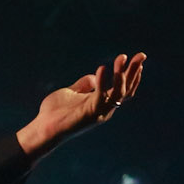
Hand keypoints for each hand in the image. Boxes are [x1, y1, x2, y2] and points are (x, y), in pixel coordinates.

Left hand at [16, 51, 145, 157]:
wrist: (42, 128)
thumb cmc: (55, 113)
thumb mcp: (72, 92)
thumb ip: (84, 84)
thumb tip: (95, 75)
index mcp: (102, 103)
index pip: (123, 89)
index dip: (132, 75)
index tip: (137, 59)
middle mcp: (104, 109)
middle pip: (126, 90)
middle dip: (133, 72)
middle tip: (141, 55)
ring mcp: (98, 113)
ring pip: (117, 93)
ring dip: (121, 75)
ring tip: (122, 58)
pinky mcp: (88, 114)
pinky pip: (99, 97)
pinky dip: (101, 82)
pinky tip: (102, 68)